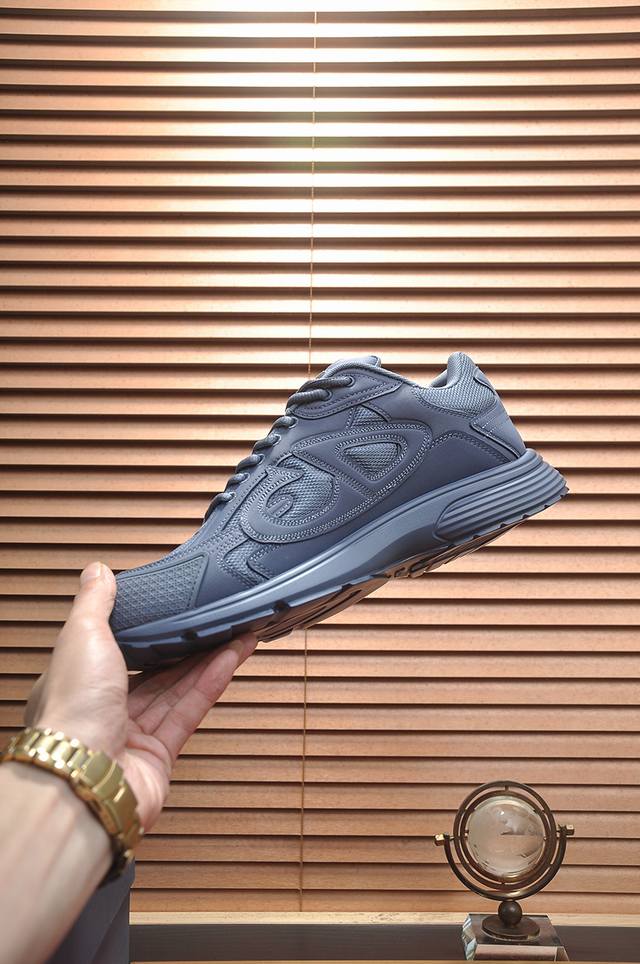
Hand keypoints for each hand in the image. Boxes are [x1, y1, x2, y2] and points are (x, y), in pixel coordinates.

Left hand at [24, 562, 256, 829]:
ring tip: (239, 633)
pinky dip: (212, 682)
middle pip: (153, 670)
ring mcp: (132, 734)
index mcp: (78, 680)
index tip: (173, 609)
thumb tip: (98, 571)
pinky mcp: (160, 754)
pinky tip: (232, 658)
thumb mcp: (81, 635)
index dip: (147, 629)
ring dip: (210, 659)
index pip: (115, 649)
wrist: (84, 778)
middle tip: (216, 620)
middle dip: (187, 644)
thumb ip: (95, 603)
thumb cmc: (71, 710)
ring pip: (177, 688)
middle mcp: (103, 708)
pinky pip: (190, 709)